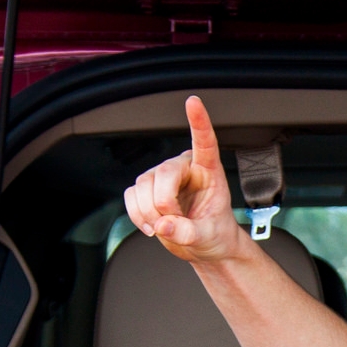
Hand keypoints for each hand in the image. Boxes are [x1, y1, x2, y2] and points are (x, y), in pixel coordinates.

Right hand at [121, 95, 249, 264]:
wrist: (204, 245)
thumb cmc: (214, 232)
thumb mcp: (209, 236)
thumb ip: (188, 232)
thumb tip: (164, 224)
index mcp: (208, 170)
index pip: (204, 142)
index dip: (199, 122)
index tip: (193, 102)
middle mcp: (184, 167)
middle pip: (163, 174)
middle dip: (165, 205)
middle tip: (176, 224)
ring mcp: (162, 176)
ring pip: (143, 186)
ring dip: (150, 213)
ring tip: (167, 226)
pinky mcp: (145, 188)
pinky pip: (131, 197)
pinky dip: (137, 215)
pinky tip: (152, 225)